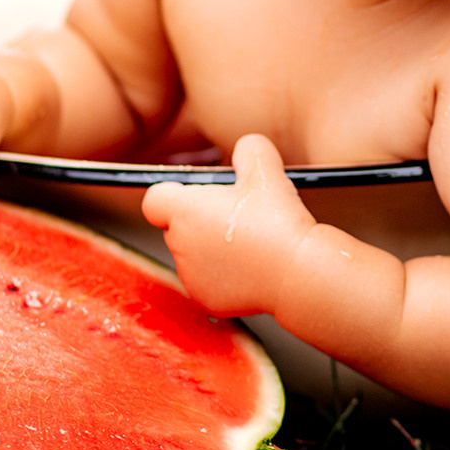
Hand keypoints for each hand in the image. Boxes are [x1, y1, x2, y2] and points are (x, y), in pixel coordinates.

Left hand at [141, 134, 316, 317]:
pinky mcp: (206, 300)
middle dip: (200, 221)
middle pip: (176, 227)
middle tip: (237, 217)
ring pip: (193, 255)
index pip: (154, 200)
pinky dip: (223, 276)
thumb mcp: (266, 170)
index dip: (173, 195)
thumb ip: (249, 150)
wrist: (295, 272)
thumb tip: (246, 148)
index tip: (199, 196)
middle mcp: (178, 245)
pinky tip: (251, 268)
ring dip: (211, 248)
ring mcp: (190, 276)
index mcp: (184, 211)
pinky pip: (208, 282)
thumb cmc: (277, 222)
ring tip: (249, 243)